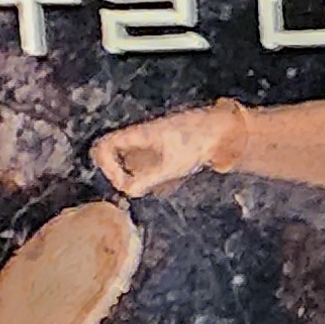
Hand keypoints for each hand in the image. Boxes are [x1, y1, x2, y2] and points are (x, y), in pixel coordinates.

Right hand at [91, 101, 241, 197]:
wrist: (221, 132)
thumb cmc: (197, 142)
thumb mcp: (171, 165)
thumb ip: (147, 179)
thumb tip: (129, 191)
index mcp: (137, 135)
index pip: (103, 147)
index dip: (106, 167)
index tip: (124, 183)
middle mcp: (140, 139)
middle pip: (113, 156)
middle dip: (120, 176)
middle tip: (135, 188)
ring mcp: (150, 145)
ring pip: (131, 164)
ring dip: (137, 179)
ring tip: (157, 185)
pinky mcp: (163, 152)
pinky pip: (147, 167)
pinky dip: (154, 178)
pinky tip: (170, 183)